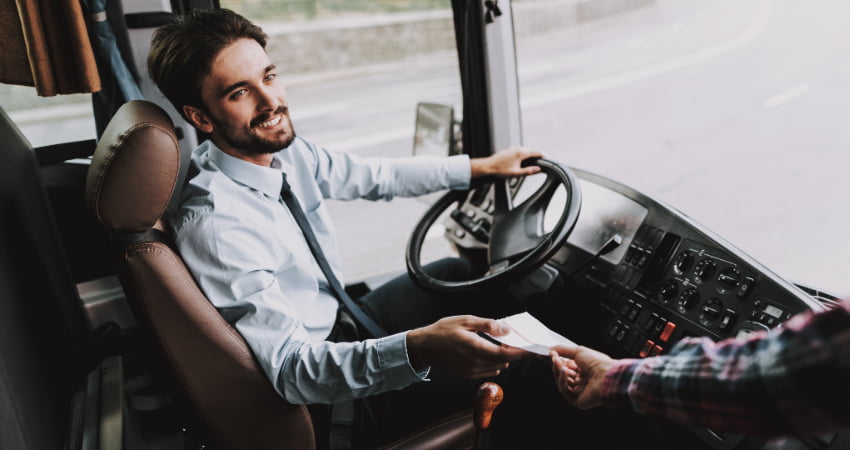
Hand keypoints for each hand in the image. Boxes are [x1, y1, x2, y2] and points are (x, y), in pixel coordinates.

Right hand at [407, 315, 528, 378]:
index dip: (522, 352)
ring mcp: (473, 371)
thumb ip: (487, 325)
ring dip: (503, 356)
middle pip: (505, 361)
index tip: (534, 348)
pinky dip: (494, 361)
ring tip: (498, 341)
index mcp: (476, 348)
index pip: (506, 354)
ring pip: (499, 366)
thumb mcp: (465, 320)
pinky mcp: (470, 374)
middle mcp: (476, 363)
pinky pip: (490, 370)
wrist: (425, 347)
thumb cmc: (443, 331)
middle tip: (513, 338)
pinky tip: (487, 349)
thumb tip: (506, 329)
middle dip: (513, 351)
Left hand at [470, 146, 544, 177]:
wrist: (488, 166)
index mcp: (521, 153)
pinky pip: (521, 152)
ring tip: (536, 163)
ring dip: (532, 156)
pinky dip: (526, 156)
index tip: (549, 158)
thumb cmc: (500, 170)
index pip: (536, 152)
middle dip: (538, 156)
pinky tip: (525, 162)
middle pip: (532, 151)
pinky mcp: (510, 151)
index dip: (544, 155)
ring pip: (526, 151)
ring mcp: (513, 149)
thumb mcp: (516, 173)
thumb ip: (529, 171)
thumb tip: (538, 169)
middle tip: (544, 162)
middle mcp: (518, 148)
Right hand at [549, 345, 615, 409]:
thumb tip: (549, 349)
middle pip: (561, 374)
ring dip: (558, 371)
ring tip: (557, 362)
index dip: (554, 361)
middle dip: (556, 365)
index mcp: (583, 370)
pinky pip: (564, 390)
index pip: (564, 366)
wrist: (607, 375)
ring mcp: (579, 391)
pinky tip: (564, 373)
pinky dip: (562, 381)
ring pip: (561, 382)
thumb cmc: (598, 363)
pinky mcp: (577, 400)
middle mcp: (581, 381)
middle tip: (551, 357)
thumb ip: (562, 350)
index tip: (543, 355)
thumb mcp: (578, 351)